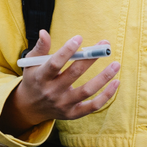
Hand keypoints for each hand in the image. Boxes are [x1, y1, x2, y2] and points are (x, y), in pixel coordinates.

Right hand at [0, 31, 121, 133]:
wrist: (30, 108)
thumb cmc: (34, 79)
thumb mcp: (31, 63)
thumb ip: (40, 48)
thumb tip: (44, 32)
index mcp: (40, 78)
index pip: (54, 64)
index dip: (67, 50)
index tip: (79, 38)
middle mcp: (52, 92)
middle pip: (74, 74)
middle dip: (91, 58)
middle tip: (105, 46)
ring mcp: (63, 104)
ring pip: (87, 91)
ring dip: (103, 77)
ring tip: (116, 64)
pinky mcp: (73, 114)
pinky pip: (93, 106)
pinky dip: (106, 96)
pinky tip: (116, 83)